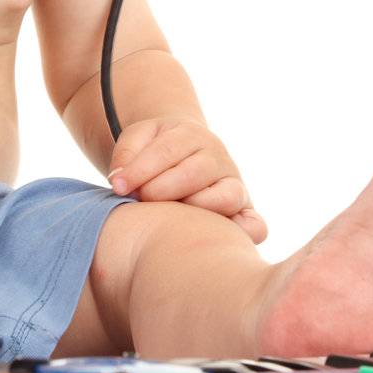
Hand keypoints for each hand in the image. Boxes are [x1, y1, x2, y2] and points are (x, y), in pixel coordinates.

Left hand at [108, 117, 267, 243]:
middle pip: (197, 172)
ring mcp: (234, 184)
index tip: (117, 186)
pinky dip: (245, 232)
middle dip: (164, 188)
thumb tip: (120, 182)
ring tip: (174, 217)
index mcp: (191, 134)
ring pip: (228, 196)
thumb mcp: (138, 138)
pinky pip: (255, 225)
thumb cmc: (155, 149)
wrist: (185, 152)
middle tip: (143, 200)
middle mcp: (218, 158)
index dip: (140, 169)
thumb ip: (127, 153)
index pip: (167, 151)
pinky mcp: (244, 211)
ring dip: (198, 208)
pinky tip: (219, 238)